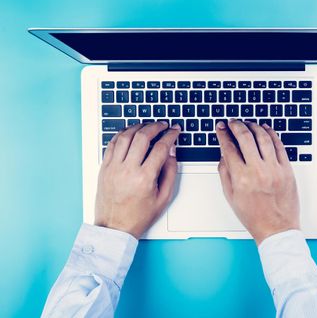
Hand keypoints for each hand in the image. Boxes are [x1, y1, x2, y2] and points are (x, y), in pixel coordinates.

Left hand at [94, 121, 180, 238]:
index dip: (171, 136)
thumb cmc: (139, 216)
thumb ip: (170, 172)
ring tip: (147, 126)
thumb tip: (171, 152)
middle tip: (163, 125)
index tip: (175, 131)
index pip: (161, 148)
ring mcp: (113, 168)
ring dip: (138, 127)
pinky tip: (130, 132)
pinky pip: (112, 144)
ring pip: (125, 136)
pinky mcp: (104, 168)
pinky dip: (122, 134)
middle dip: (156, 127)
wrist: (115, 228)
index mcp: (145, 178)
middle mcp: (128, 170)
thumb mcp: (164, 198)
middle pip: (142, 137)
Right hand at [215, 120, 299, 244]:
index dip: (222, 134)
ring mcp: (274, 169)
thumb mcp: (231, 197)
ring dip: (254, 126)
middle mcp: (258, 171)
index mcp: (241, 178)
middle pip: (245, 138)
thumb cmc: (254, 216)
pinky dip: (271, 134)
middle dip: (236, 126)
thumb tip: (223, 154)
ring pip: (263, 138)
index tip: (220, 128)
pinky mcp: (287, 170)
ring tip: (248, 123)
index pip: (229, 148)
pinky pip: (279, 146)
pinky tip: (265, 130)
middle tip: (232, 122)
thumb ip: (225, 173)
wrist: (276, 229)